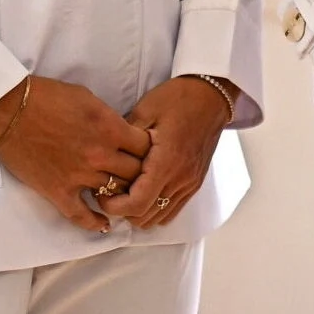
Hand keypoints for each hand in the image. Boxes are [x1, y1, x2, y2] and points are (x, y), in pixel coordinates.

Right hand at [0, 77, 151, 232]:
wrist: (11, 109)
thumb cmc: (48, 96)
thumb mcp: (88, 98)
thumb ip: (108, 119)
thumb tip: (120, 132)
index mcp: (110, 128)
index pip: (146, 148)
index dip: (150, 151)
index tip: (147, 153)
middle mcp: (100, 155)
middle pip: (135, 174)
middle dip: (140, 175)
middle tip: (139, 177)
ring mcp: (80, 176)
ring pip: (114, 195)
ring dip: (119, 196)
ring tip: (123, 197)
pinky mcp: (59, 191)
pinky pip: (82, 215)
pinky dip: (95, 223)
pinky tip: (103, 224)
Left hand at [100, 76, 233, 230]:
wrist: (211, 94)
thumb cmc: (178, 98)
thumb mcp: (145, 110)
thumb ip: (125, 138)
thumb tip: (107, 156)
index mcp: (166, 162)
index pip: (137, 204)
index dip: (114, 206)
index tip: (102, 193)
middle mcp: (180, 179)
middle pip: (146, 217)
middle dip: (123, 211)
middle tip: (111, 191)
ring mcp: (190, 183)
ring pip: (159, 218)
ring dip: (140, 211)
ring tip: (128, 191)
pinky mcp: (195, 183)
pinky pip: (173, 210)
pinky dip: (157, 209)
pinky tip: (147, 191)